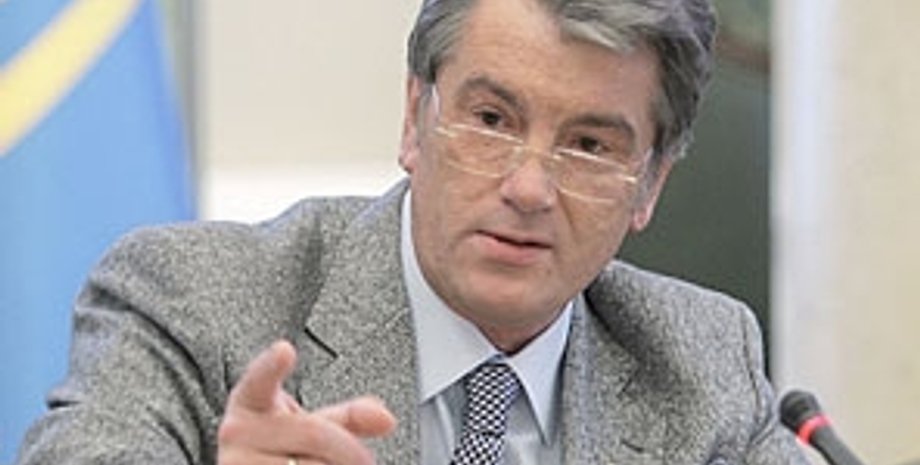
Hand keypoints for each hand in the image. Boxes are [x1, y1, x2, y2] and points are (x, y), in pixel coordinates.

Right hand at [218, 340, 396, 464]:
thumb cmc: (281, 448)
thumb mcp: (312, 425)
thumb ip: (351, 415)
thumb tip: (385, 418)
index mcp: (251, 402)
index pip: (258, 380)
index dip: (271, 366)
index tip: (284, 351)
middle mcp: (237, 432)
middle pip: (314, 434)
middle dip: (350, 451)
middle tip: (364, 460)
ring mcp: (237, 462)